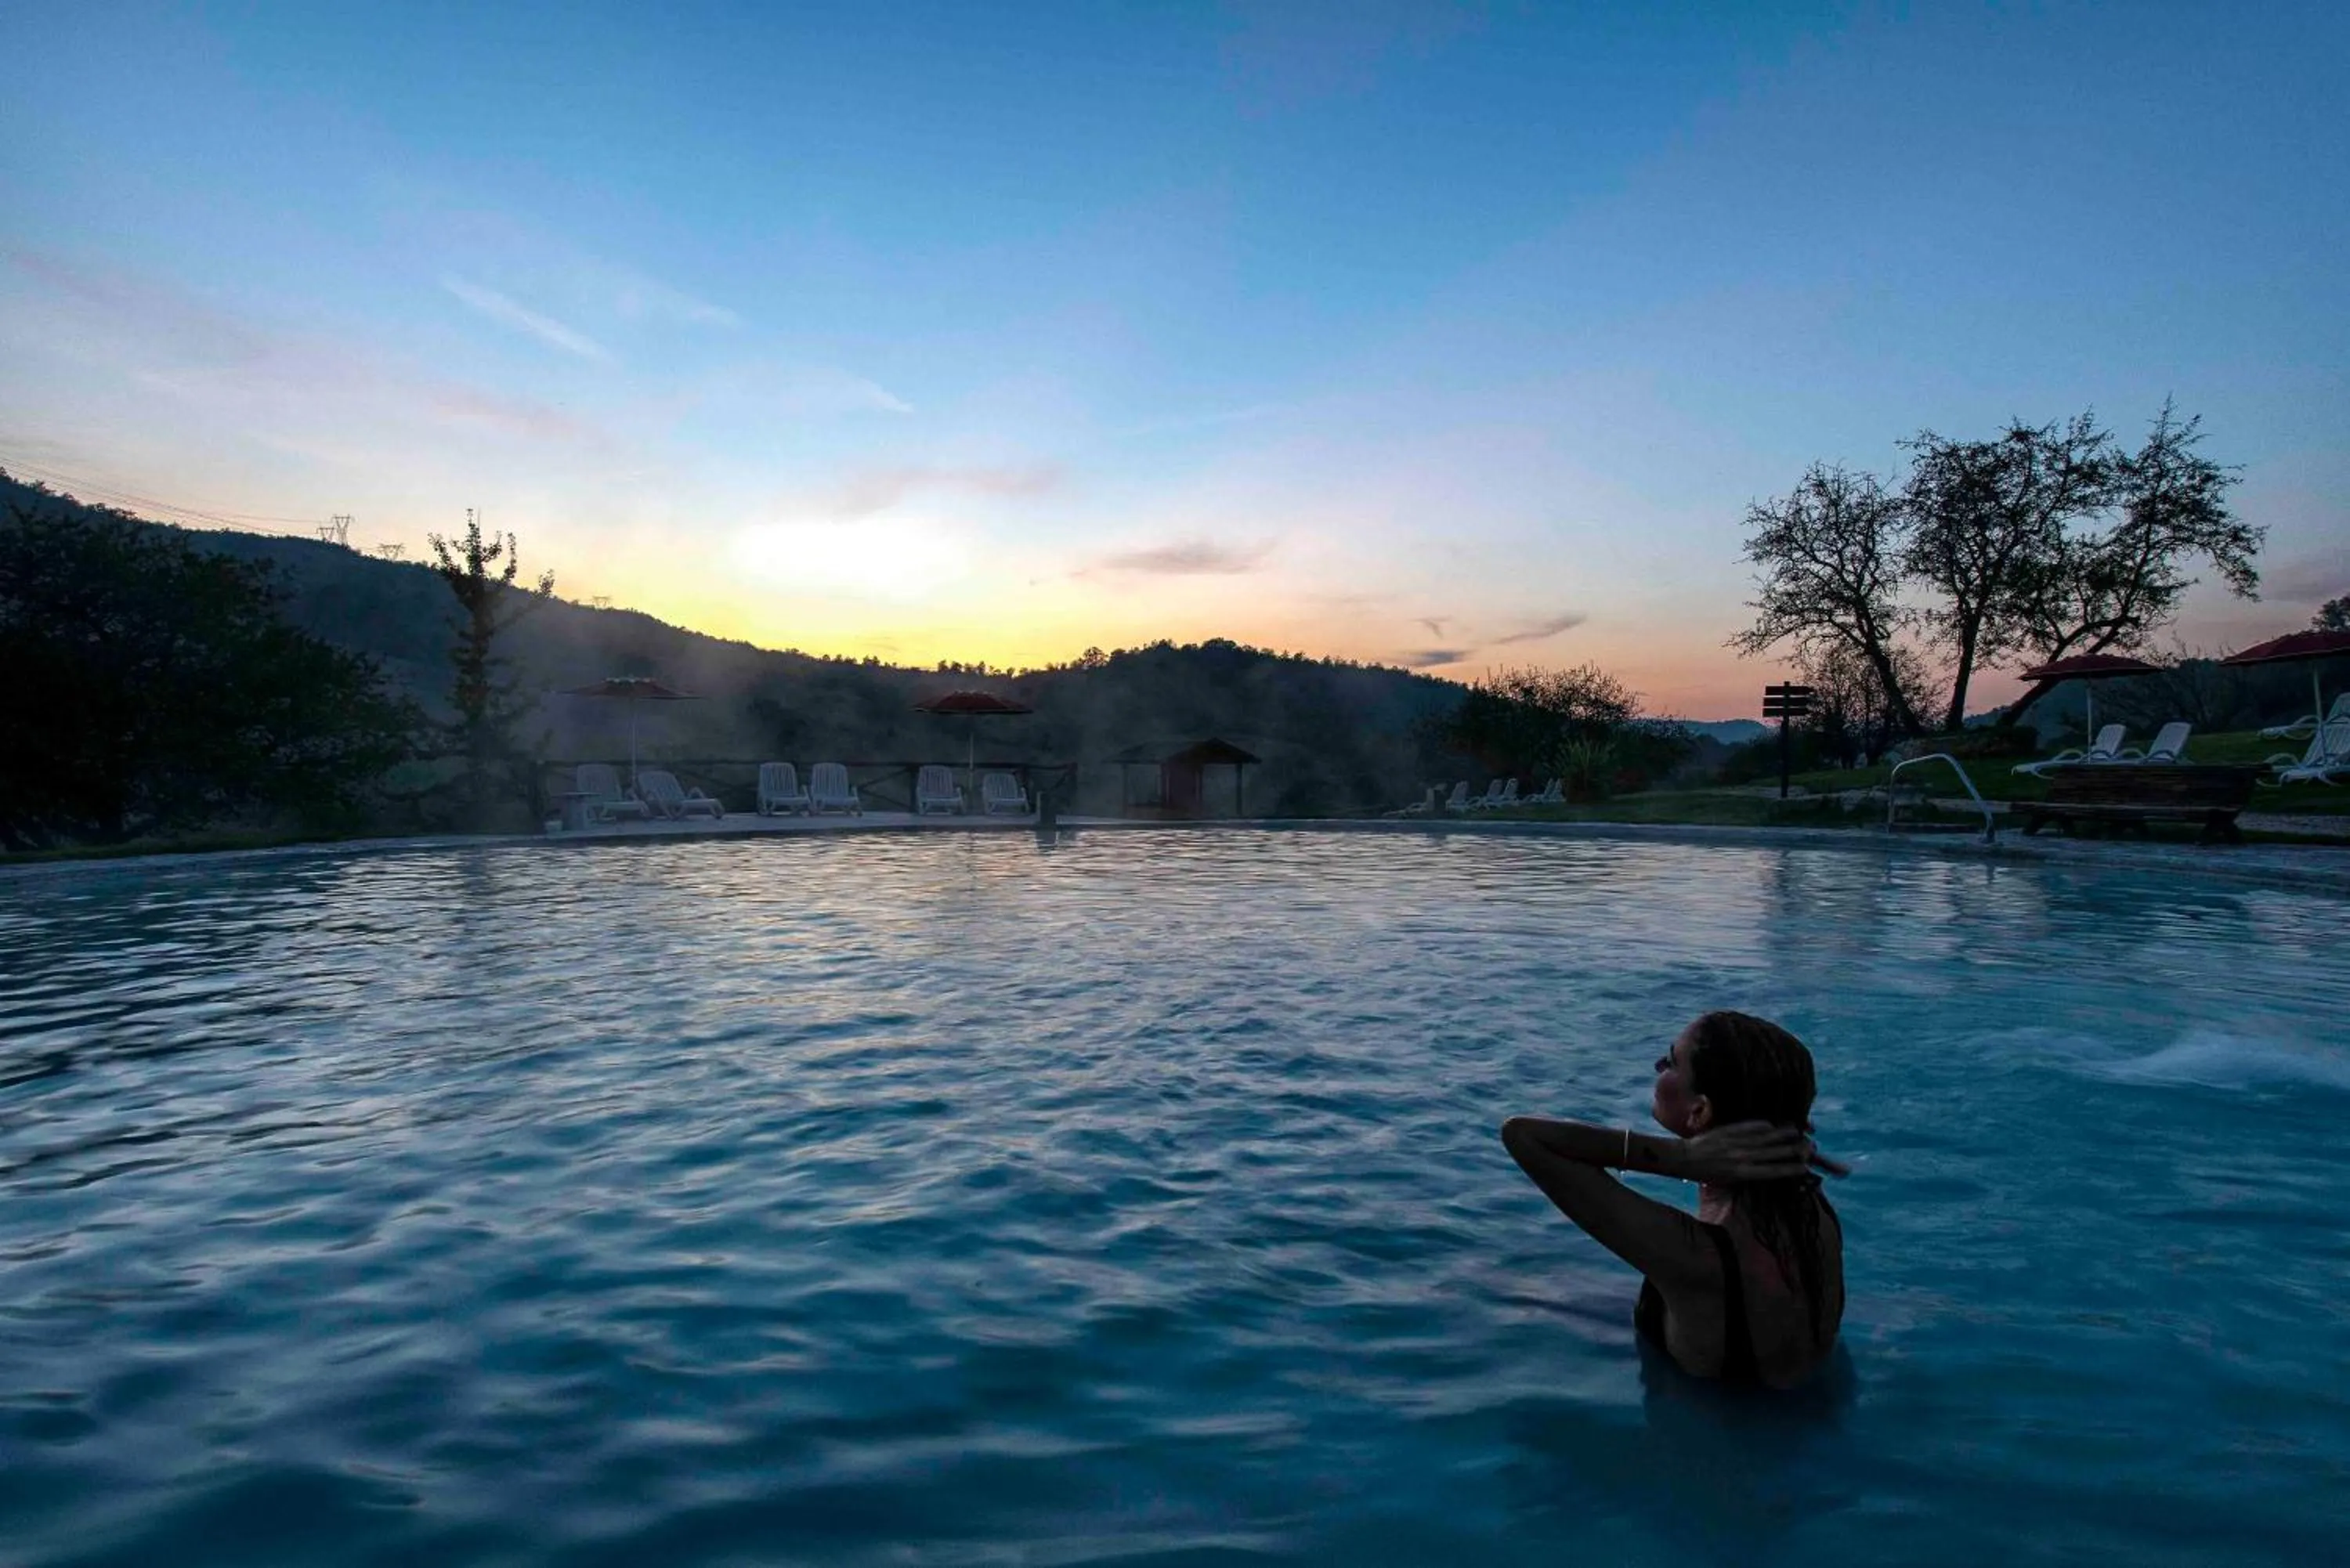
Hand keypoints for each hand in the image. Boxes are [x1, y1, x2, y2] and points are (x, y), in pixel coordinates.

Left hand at [1677, 1121, 1816, 1183]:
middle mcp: (1742, 1158)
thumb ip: (1748, 1174)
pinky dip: (1762, 1125)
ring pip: (1765, 1138)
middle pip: (1774, 1153)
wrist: (1684, 1158)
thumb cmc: (1707, 1174)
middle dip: (1793, 1150)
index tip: (1805, 1167)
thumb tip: (1767, 1171)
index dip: (1790, 1169)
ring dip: (1782, 1134)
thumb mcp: (1729, 1181)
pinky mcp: (1728, 1131)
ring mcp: (1735, 1143)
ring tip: (1797, 1131)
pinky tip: (1773, 1124)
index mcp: (1743, 1173)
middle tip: (1809, 1146)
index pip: (1773, 1171)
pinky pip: (1749, 1127)